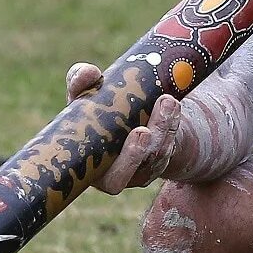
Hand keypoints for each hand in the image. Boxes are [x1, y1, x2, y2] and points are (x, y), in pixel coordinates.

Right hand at [65, 61, 181, 192]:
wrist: (117, 114)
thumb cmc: (91, 107)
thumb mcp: (82, 94)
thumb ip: (80, 82)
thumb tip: (88, 72)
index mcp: (92, 166)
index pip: (111, 179)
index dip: (128, 162)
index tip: (139, 132)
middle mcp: (116, 175)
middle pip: (138, 171)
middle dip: (147, 147)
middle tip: (150, 124)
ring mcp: (138, 171)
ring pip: (156, 157)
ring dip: (164, 128)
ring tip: (168, 101)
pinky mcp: (155, 163)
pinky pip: (167, 149)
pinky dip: (172, 127)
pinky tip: (173, 107)